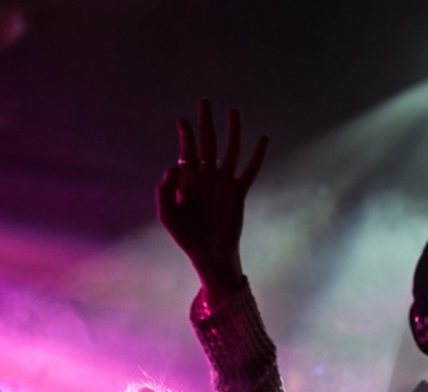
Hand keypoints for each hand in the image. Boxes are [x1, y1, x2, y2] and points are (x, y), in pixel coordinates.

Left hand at [156, 100, 266, 301]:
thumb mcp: (166, 213)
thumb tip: (174, 165)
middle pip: (207, 143)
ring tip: (232, 111)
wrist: (208, 252)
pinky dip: (257, 156)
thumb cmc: (186, 235)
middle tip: (203, 102)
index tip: (182, 121)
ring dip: (232, 131)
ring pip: (230, 150)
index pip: (188, 151)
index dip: (185, 135)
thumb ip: (164, 190)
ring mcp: (223, 183)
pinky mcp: (238, 192)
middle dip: (205, 123)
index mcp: (189, 180)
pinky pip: (249, 171)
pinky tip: (263, 139)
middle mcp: (207, 177)